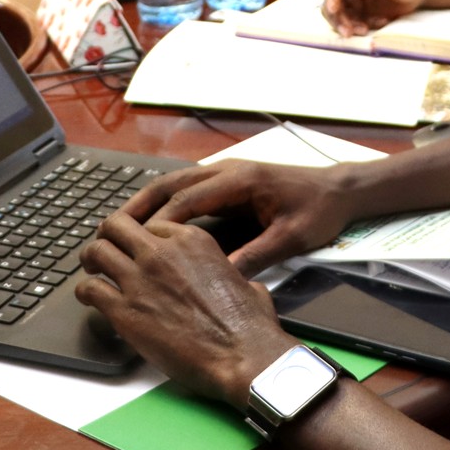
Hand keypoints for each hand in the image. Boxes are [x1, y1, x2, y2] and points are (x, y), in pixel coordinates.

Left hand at [77, 214, 294, 406]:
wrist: (240, 353)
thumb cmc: (248, 323)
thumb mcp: (246, 282)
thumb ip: (232, 275)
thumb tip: (239, 284)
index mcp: (191, 240)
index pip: (152, 223)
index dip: (143, 235)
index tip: (140, 246)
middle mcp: (161, 253)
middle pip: (117, 226)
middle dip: (108, 235)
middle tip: (106, 248)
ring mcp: (140, 279)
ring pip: (97, 251)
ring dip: (91, 259)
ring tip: (92, 269)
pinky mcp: (125, 310)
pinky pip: (90, 289)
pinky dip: (85, 291)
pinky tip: (89, 297)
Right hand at [117, 160, 355, 275]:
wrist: (341, 191)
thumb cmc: (318, 211)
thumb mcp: (291, 238)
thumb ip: (256, 254)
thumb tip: (222, 277)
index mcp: (240, 180)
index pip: (187, 197)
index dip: (158, 221)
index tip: (134, 243)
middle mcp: (227, 171)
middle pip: (170, 184)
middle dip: (138, 207)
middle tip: (108, 231)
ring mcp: (226, 174)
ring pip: (174, 184)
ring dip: (147, 205)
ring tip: (119, 229)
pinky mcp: (229, 183)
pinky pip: (187, 190)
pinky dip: (164, 205)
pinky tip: (152, 228)